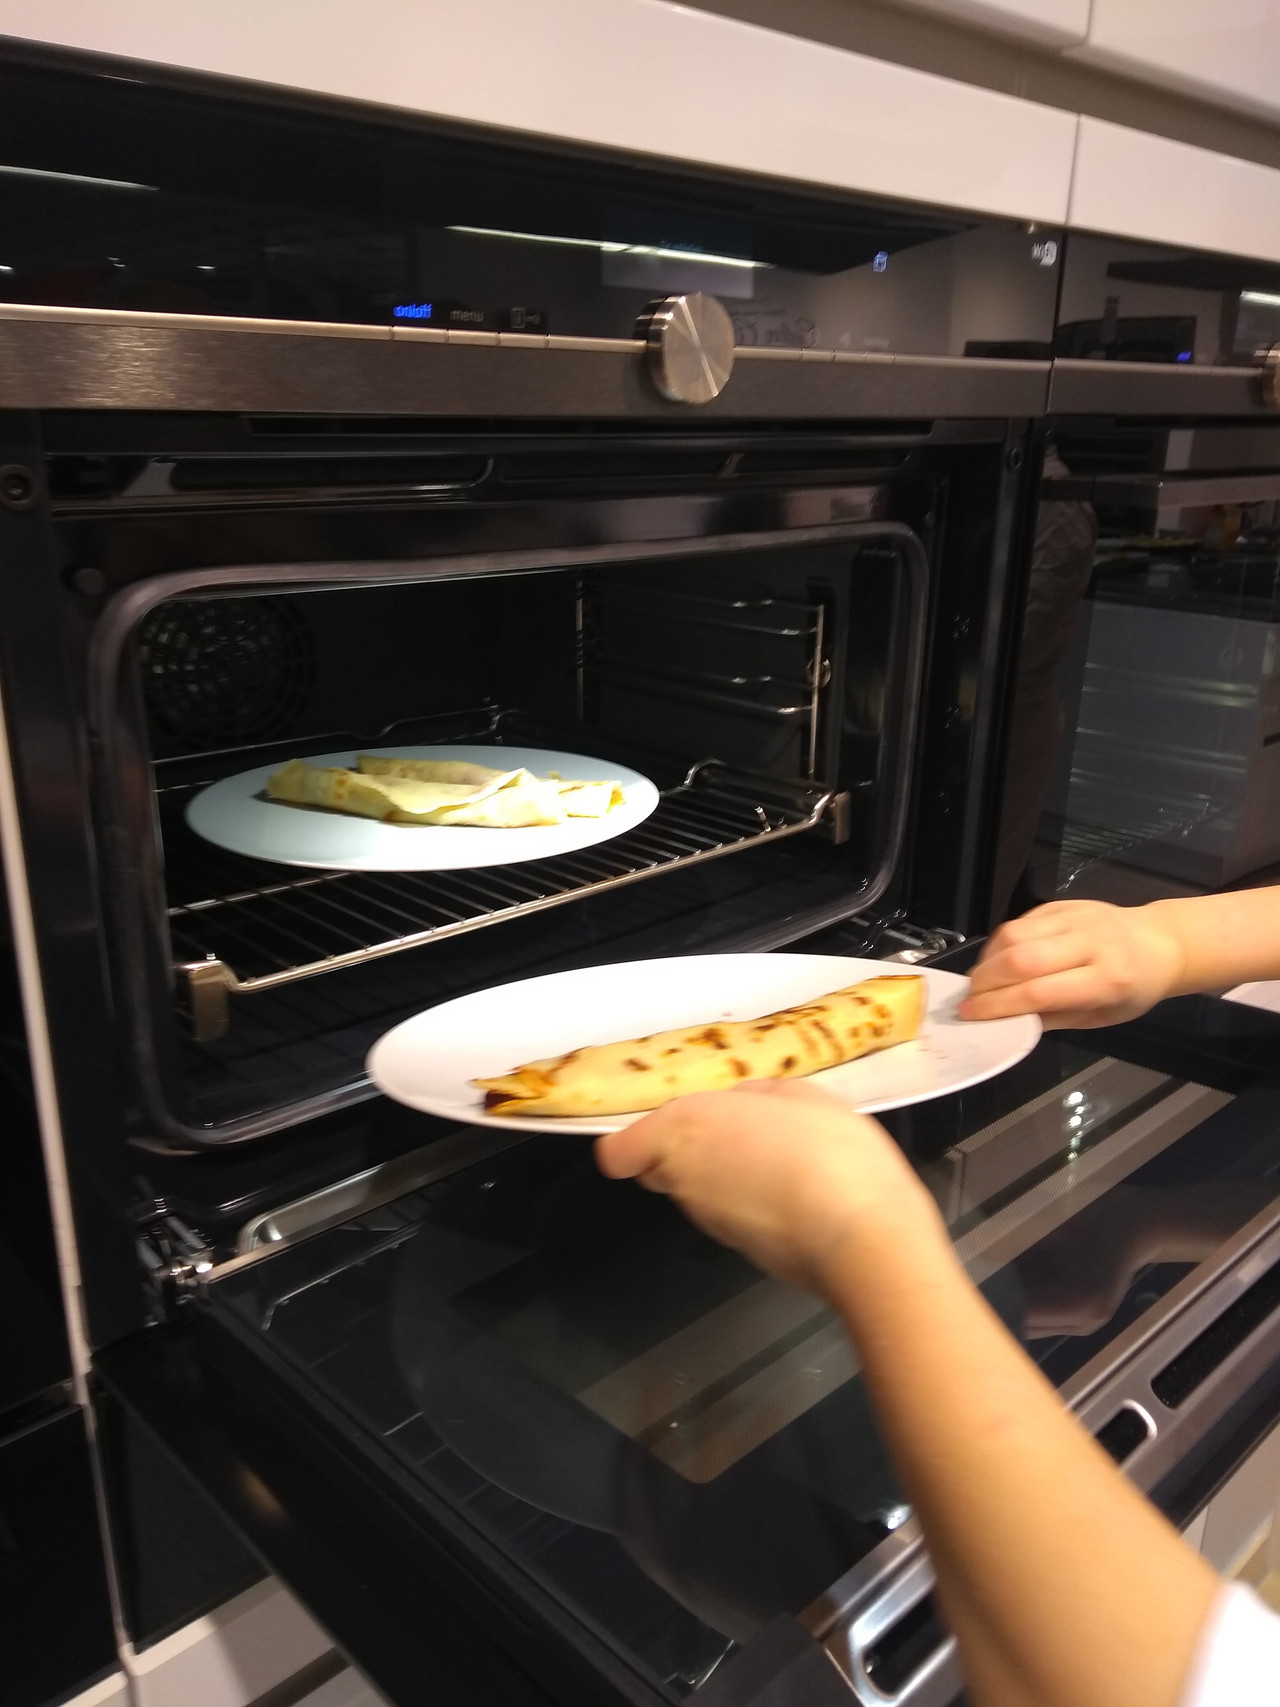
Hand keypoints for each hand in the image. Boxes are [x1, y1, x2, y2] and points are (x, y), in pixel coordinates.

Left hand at [594, 1080, 941, 1296]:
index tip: (660, 1129)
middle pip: (658, 1170)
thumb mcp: (800, 1095)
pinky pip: (732, 1218)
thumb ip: (757, 1097)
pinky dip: (752, 1205)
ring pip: (697, 1194)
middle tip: (734, 1132)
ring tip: (778, 1158)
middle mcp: (685, 1180)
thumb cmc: (827, 1151)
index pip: (619, 1152)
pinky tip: (796, 1192)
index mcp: (684, 1130)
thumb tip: (744, 1105)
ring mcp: (711, 1223)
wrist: (861, 1237)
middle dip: (683, 1152)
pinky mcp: (741, 1253)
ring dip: (723, 1176)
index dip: (633, 1141)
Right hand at [959, 900, 1185, 1028]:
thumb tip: (1005, 1021)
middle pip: (1022, 958)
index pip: (1039, 992)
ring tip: (979, 980)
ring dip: (987, 960)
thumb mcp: (1101, 1017)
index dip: (998, 1005)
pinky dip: (999, 943)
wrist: (1160, 943)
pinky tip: (995, 960)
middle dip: (986, 981)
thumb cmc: (1133, 990)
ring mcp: (1076, 916)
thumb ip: (1053, 1018)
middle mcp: (1091, 942)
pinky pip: (1021, 920)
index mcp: (1107, 980)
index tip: (969, 1015)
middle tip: (968, 998)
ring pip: (1015, 933)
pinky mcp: (1063, 903)